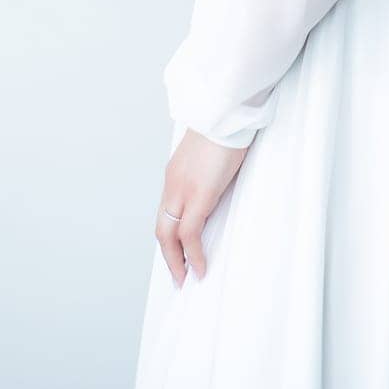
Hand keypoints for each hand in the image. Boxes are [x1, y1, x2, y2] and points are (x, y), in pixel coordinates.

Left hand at [155, 127, 248, 285]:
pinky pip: (190, 233)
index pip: (166, 212)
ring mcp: (183, 190)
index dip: (171, 236)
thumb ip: (208, 171)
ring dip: (177, 260)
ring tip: (186, 277)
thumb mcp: (211, 153)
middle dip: (169, 255)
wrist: (226, 111)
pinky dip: (193, 254)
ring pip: (169, 234)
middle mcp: (173, 184)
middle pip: (162, 229)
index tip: (178, 252)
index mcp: (175, 173)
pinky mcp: (199, 195)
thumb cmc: (225, 125)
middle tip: (178, 275)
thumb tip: (218, 184)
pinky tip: (200, 267)